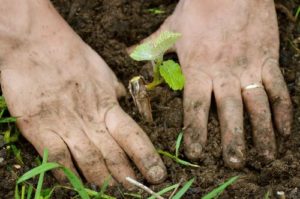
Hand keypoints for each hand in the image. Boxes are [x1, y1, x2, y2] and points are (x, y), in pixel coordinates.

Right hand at [0, 1, 165, 187]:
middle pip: (113, 155)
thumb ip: (115, 92)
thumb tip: (125, 103)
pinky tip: (74, 185)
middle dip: (126, 176)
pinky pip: (56, 158)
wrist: (36, 44)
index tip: (158, 174)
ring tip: (114, 194)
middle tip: (137, 191)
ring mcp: (65, 125)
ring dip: (102, 180)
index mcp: (108, 105)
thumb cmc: (73, 55)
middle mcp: (90, 119)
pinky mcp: (39, 128)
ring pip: (88, 161)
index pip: (133, 137)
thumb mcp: (103, 72)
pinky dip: (66, 175)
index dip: (147, 158)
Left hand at [140, 0, 291, 167]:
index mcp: (198, 70)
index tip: (197, 154)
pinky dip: (283, 111)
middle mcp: (224, 74)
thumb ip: (152, 47)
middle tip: (234, 164)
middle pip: (229, 113)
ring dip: (262, 133)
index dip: (196, 132)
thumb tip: (129, 53)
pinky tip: (285, 131)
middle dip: (232, 141)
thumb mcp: (171, 30)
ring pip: (257, 106)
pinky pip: (279, 89)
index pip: (196, 108)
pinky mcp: (268, 60)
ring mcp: (249, 68)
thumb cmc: (198, 10)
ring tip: (265, 157)